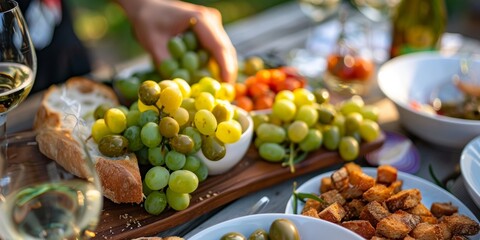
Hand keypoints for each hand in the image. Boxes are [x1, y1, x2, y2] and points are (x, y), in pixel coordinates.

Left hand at [116, 0, 237, 82]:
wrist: (147, 5)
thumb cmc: (148, 20)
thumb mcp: (152, 42)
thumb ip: (164, 62)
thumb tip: (175, 85)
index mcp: (200, 19)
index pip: (218, 47)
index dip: (225, 67)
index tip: (226, 85)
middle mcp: (211, 19)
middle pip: (226, 49)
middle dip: (228, 72)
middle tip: (226, 93)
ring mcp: (212, 24)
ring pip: (224, 50)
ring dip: (224, 69)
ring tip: (223, 90)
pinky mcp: (210, 30)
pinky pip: (217, 49)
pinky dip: (217, 64)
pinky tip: (215, 79)